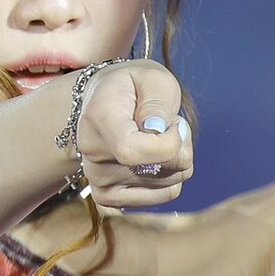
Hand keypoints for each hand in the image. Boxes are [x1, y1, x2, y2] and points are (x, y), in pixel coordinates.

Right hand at [74, 63, 192, 208]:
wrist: (103, 102)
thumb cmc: (133, 87)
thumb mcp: (152, 78)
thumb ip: (157, 102)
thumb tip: (158, 131)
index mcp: (98, 118)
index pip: (131, 152)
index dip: (168, 144)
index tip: (176, 124)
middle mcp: (92, 154)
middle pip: (159, 171)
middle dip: (182, 146)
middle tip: (171, 124)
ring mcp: (97, 180)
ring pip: (169, 183)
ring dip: (177, 159)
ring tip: (160, 138)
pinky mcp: (108, 197)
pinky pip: (164, 195)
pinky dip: (172, 176)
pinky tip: (157, 158)